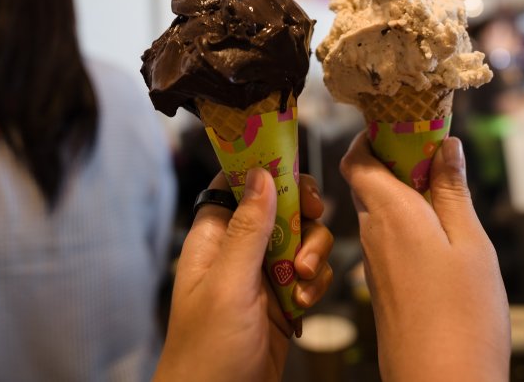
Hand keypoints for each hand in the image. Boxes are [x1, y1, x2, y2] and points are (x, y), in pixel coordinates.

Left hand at [154, 168, 333, 381]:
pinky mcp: (283, 301)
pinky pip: (311, 275)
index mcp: (214, 238)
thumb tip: (260, 173)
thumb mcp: (229, 284)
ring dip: (313, 255)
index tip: (295, 176)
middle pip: (281, 207)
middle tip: (314, 218)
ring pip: (303, 240)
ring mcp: (262, 276)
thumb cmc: (208, 350)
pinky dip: (316, 284)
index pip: (237, 185)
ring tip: (304, 281)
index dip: (266, 172)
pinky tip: (304, 306)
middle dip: (303, 216)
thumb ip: (248, 228)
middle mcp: (238, 251)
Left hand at [341, 133, 509, 381]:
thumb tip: (445, 145)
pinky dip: (407, 226)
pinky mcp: (383, 287)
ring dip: (406, 195)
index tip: (409, 125)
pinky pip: (386, 240)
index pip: (357, 158)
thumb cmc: (462, 318)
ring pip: (380, 212)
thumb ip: (453, 192)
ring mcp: (374, 263)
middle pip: (369, 181)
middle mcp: (372, 234)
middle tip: (440, 154)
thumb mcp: (470, 244)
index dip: (374, 136)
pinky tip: (440, 236)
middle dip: (399, 162)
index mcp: (390, 213)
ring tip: (448, 193)